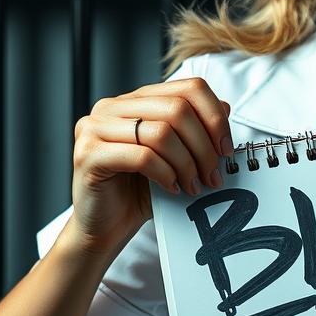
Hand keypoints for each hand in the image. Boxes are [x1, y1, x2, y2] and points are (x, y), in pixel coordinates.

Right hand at [69, 77, 233, 256]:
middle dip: (204, 146)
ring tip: (194, 185)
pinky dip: (166, 174)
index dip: (215, 117)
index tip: (225, 149)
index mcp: (136, 100)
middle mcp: (112, 107)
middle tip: (213, 175)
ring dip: (187, 163)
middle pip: (177, 109)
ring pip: (161, 133)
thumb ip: (196, 130)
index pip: (188, 88)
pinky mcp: (89, 154)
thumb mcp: (176, 157)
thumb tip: (225, 107)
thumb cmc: (140, 191)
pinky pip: (142, 157)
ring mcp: (95, 128)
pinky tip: (172, 187)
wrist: (106, 227)